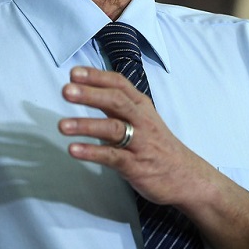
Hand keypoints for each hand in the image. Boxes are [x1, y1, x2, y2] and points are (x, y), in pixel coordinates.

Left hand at [59, 66, 214, 206]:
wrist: (187, 177)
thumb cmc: (159, 146)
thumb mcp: (142, 119)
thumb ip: (117, 107)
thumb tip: (86, 90)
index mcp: (141, 106)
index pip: (119, 84)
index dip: (97, 77)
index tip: (74, 72)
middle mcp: (141, 120)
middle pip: (116, 101)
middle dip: (90, 94)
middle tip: (66, 90)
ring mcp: (140, 143)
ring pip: (113, 128)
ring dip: (86, 125)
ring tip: (62, 126)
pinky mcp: (136, 166)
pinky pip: (112, 156)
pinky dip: (92, 152)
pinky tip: (74, 150)